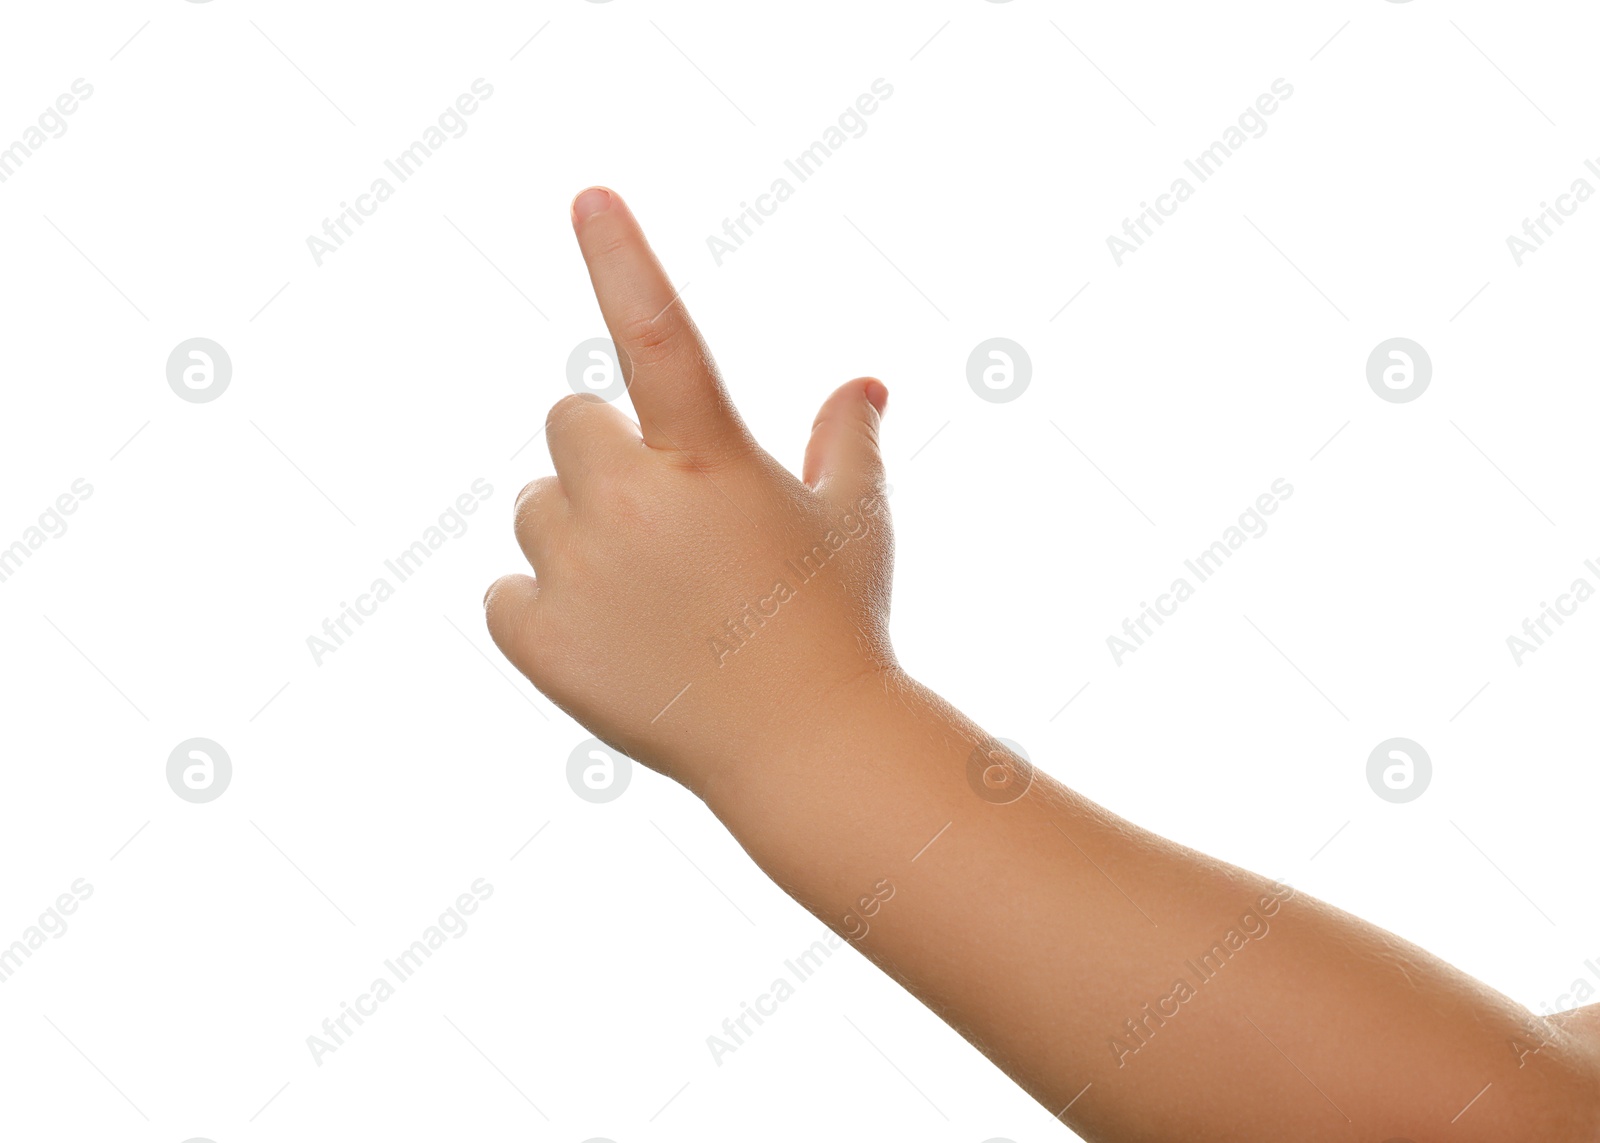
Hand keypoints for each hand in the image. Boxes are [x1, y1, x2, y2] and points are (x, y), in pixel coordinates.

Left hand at [486, 187, 896, 796]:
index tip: (589, 196)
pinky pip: (506, 591)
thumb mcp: (855, 522)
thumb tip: (862, 386)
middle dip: (605, 455)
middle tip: (660, 518)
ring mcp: (577, 572)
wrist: (802, 752)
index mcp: (711, 459)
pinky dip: (541, 607)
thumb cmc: (836, 627)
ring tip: (644, 593)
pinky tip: (609, 640)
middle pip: (567, 423)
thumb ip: (849, 440)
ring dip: (575, 530)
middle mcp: (633, 502)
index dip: (623, 258)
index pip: (658, 332)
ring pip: (534, 506)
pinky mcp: (537, 640)